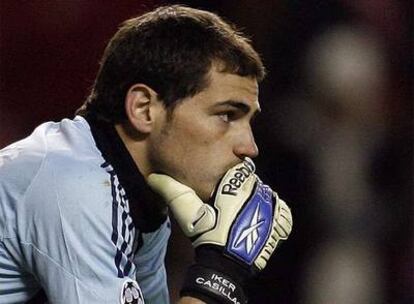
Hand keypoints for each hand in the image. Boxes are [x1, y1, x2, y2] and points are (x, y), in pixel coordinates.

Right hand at [147, 158, 291, 303]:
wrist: (227, 262)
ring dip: (257, 200)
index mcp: (235, 183)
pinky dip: (274, 213)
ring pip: (265, 194)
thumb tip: (154, 176)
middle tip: (232, 207)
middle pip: (251, 182)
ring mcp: (271, 205)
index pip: (237, 169)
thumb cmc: (207, 234)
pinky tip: (261, 220)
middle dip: (243, 190)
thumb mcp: (186, 211)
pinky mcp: (280, 221)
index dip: (230, 179)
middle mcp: (256, 189)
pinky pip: (281, 210)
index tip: (224, 191)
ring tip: (245, 215)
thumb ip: (171, 191)